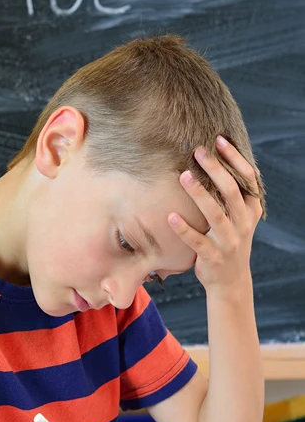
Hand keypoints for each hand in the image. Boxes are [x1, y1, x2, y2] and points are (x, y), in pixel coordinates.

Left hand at [169, 136, 262, 292]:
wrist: (230, 281)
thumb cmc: (228, 241)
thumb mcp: (238, 218)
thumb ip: (231, 195)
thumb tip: (215, 160)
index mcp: (250, 210)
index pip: (248, 178)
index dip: (235, 158)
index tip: (218, 140)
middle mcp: (243, 224)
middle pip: (231, 190)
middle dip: (215, 169)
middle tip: (198, 151)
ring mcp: (229, 241)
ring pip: (215, 214)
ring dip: (199, 194)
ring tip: (184, 176)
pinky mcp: (213, 257)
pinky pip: (197, 241)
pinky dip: (184, 229)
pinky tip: (171, 216)